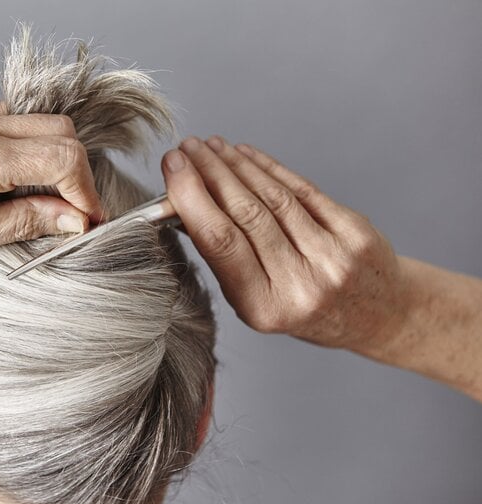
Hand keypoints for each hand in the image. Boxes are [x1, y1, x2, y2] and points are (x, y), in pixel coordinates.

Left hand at [0, 102, 100, 274]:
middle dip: (76, 172)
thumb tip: (72, 219)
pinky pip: (6, 121)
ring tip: (44, 201)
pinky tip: (14, 182)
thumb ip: (25, 221)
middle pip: (58, 130)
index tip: (88, 220)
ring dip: (52, 157)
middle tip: (73, 213)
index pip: (61, 158)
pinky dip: (25, 147)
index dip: (86, 192)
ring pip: (35, 121)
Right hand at [161, 137, 407, 349]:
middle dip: (210, 174)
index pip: (221, 243)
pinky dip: (270, 168)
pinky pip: (303, 190)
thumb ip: (225, 257)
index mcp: (264, 307)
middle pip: (246, 214)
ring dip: (236, 165)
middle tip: (186, 149)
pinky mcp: (353, 233)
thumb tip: (185, 204)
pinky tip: (246, 154)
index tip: (173, 171)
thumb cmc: (303, 308)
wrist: (374, 314)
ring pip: (273, 198)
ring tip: (210, 146)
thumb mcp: (255, 300)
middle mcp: (301, 284)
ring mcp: (332, 257)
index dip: (193, 199)